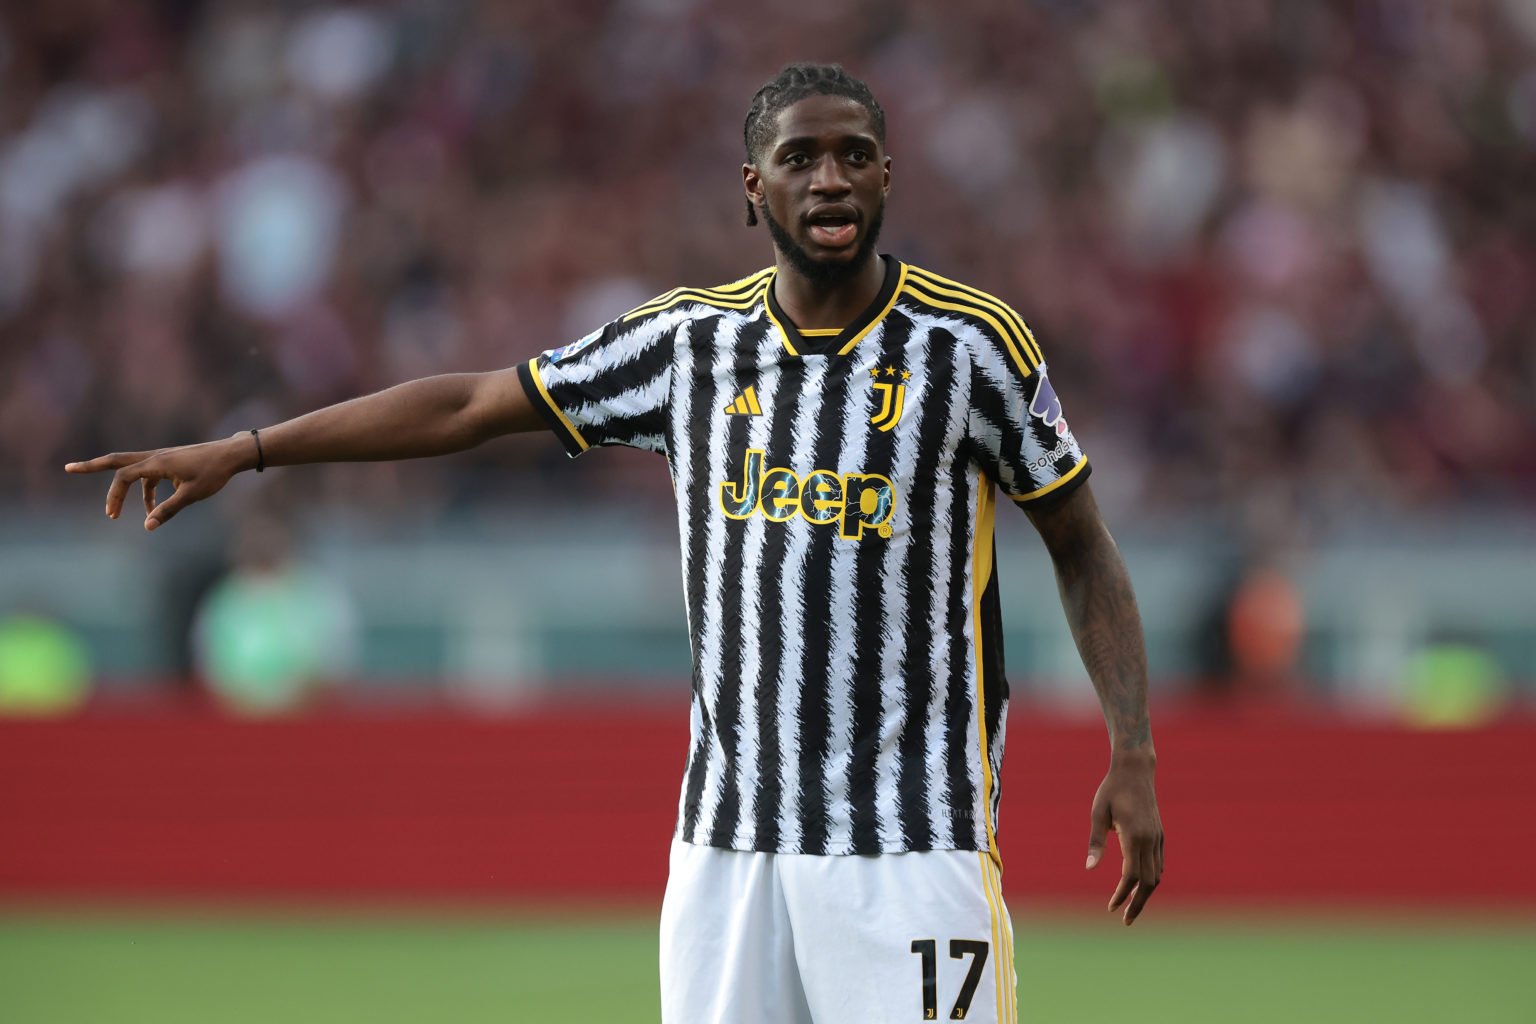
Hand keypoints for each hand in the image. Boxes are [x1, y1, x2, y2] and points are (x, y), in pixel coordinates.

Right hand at [65, 434, 252, 530]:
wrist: (232, 455)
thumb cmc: (214, 473)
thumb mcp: (191, 495)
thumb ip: (168, 511)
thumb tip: (147, 526)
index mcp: (157, 463)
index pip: (124, 476)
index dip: (113, 495)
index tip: (111, 515)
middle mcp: (155, 457)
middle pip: (116, 460)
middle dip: (92, 466)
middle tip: (69, 469)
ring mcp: (162, 458)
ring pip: (131, 469)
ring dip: (123, 489)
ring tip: (115, 512)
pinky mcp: (170, 462)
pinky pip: (149, 477)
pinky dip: (146, 492)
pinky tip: (152, 509)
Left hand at [1085, 752, 1163, 924]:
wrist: (1135, 771)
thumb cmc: (1111, 791)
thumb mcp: (1097, 814)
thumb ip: (1095, 842)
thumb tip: (1089, 868)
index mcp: (1134, 836)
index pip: (1130, 875)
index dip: (1122, 895)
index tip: (1111, 908)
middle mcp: (1150, 840)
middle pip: (1148, 882)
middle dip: (1138, 904)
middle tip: (1125, 920)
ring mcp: (1158, 838)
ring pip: (1156, 875)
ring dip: (1145, 894)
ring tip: (1131, 907)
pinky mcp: (1160, 835)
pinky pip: (1159, 864)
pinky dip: (1151, 879)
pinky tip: (1139, 886)